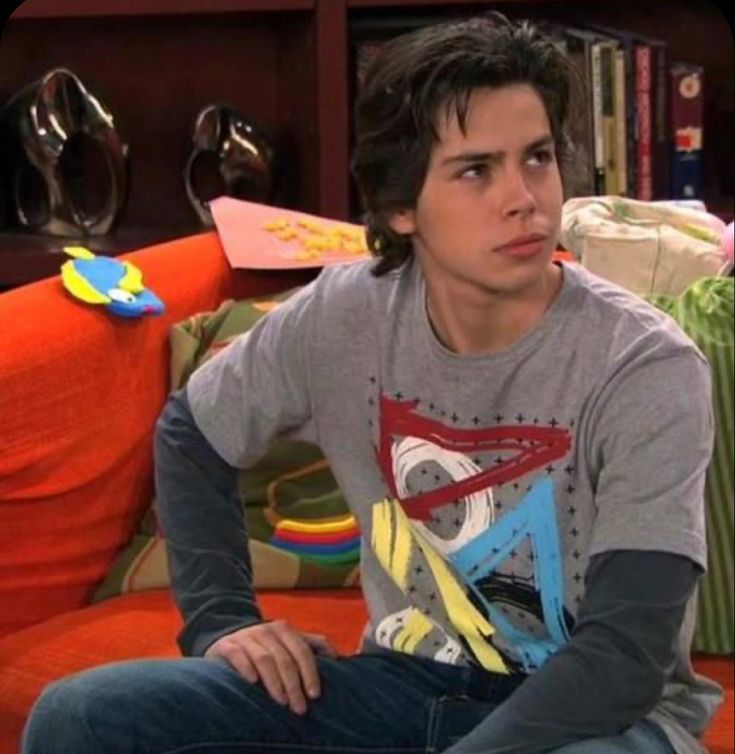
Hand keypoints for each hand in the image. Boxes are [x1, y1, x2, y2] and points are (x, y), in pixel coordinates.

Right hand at [205, 620, 335, 714]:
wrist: (230, 638)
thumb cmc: (267, 646)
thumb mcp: (289, 641)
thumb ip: (313, 645)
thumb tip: (337, 656)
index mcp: (284, 629)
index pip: (302, 651)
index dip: (310, 673)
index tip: (315, 695)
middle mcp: (266, 630)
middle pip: (284, 659)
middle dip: (293, 685)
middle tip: (299, 707)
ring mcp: (246, 637)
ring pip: (263, 659)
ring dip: (274, 682)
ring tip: (281, 701)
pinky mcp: (227, 646)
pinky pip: (237, 655)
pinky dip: (245, 667)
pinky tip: (252, 681)